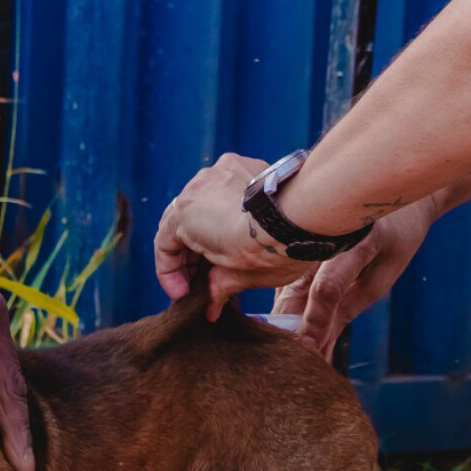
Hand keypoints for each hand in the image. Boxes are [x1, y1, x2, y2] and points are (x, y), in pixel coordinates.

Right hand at [152, 154, 287, 316]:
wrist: (306, 215)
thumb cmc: (269, 249)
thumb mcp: (239, 276)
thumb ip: (218, 287)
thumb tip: (210, 306)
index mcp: (183, 216)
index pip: (164, 246)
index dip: (171, 275)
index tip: (183, 294)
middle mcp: (196, 186)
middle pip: (183, 223)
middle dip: (190, 254)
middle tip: (202, 279)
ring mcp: (221, 171)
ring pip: (204, 204)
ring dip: (208, 229)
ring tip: (223, 256)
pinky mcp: (245, 164)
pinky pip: (227, 189)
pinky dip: (227, 210)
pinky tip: (242, 228)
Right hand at [273, 195, 444, 357]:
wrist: (391, 189)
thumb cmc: (398, 232)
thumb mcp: (387, 271)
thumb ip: (354, 303)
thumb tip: (324, 341)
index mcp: (354, 240)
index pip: (329, 287)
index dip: (317, 322)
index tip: (311, 352)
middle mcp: (320, 238)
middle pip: (295, 292)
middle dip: (290, 332)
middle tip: (290, 367)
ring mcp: (304, 242)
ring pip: (285, 291)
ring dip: (285, 325)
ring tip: (286, 359)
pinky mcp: (296, 249)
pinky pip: (287, 284)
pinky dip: (288, 311)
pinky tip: (288, 336)